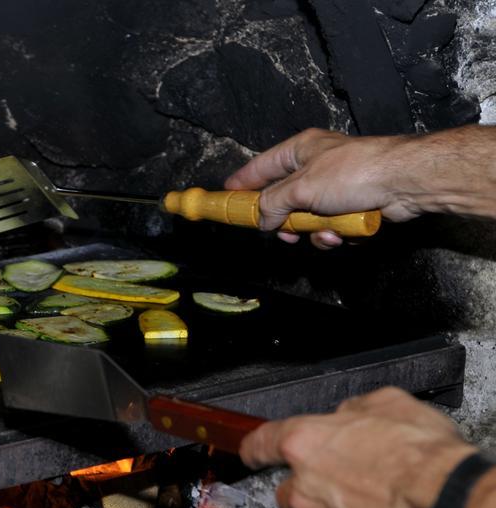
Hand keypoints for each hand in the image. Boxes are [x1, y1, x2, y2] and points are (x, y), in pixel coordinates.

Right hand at [225, 129, 416, 248]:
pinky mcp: (353, 207)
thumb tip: (261, 220)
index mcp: (300, 150)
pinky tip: (342, 233)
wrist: (404, 182)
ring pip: (308, 218)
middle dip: (285, 220)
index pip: (261, 166)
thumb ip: (273, 204)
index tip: (227, 197)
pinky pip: (330, 227)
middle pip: (284, 199)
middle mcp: (316, 166)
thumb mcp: (301, 188)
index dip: (243, 182)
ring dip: (313, 231)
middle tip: (282, 232)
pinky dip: (334, 234)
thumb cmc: (353, 172)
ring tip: (323, 232)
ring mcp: (336, 188)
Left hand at [239, 387, 475, 507]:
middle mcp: (303, 487)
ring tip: (374, 502)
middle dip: (309, 487)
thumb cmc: (421, 454)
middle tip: (345, 480)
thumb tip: (347, 416)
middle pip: (288, 489)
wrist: (449, 503)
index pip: (261, 444)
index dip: (255, 448)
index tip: (251, 452)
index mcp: (305, 443)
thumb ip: (353, 410)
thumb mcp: (386, 404)